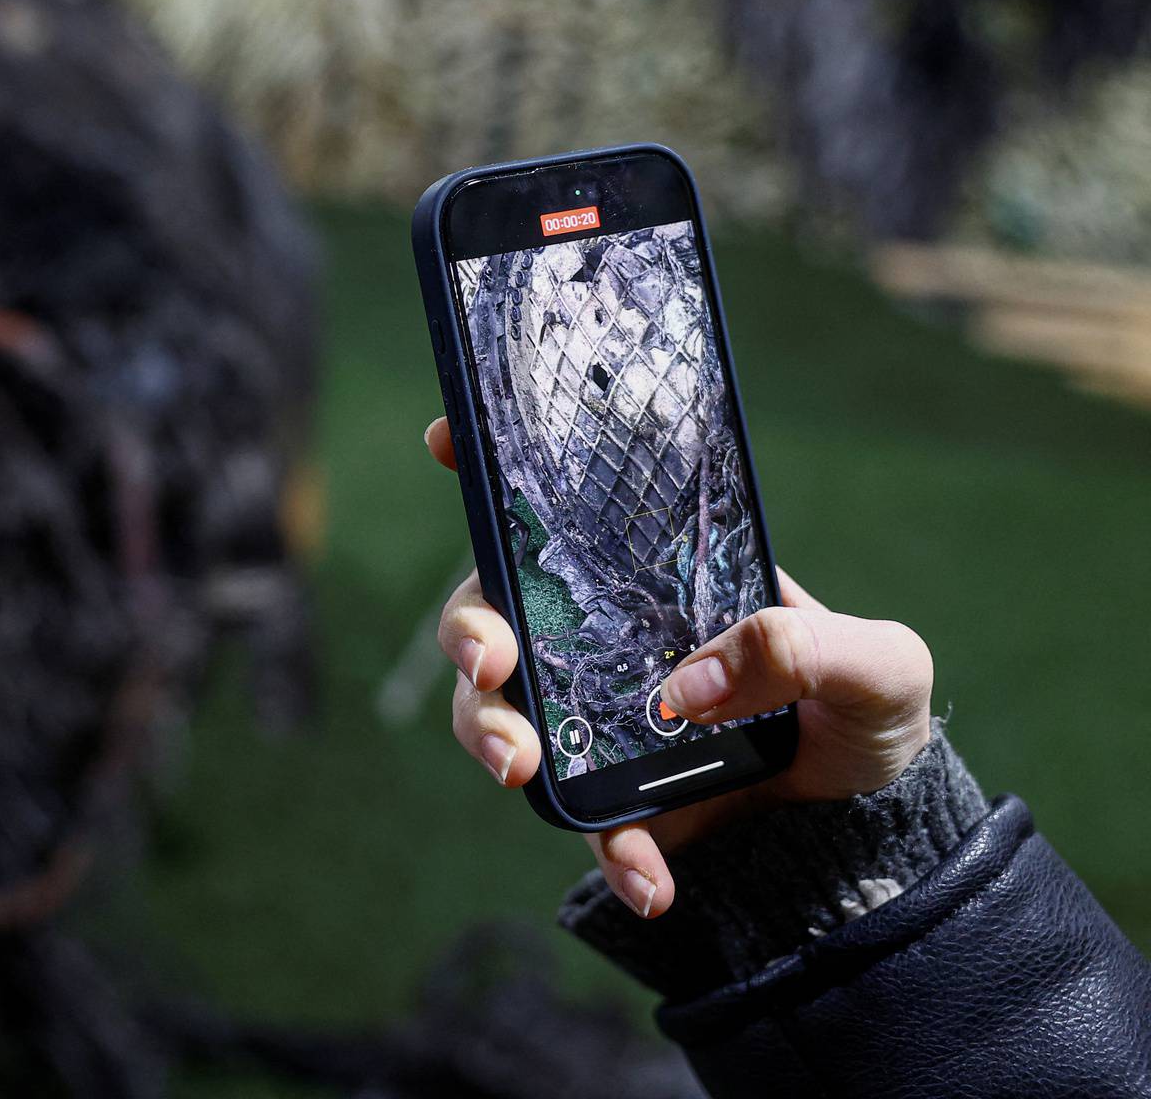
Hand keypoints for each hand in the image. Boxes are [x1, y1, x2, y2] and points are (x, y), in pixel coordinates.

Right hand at [424, 417, 932, 918]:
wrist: (881, 825)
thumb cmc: (870, 707)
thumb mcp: (877, 661)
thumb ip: (804, 647)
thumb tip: (692, 685)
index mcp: (660, 578)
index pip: (566, 513)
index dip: (491, 470)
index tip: (442, 441)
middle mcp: (608, 638)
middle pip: (497, 614)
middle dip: (468, 632)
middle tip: (490, 662)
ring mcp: (602, 720)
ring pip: (502, 712)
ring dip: (489, 732)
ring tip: (520, 769)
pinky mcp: (618, 802)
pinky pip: (585, 824)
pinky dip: (608, 853)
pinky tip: (651, 884)